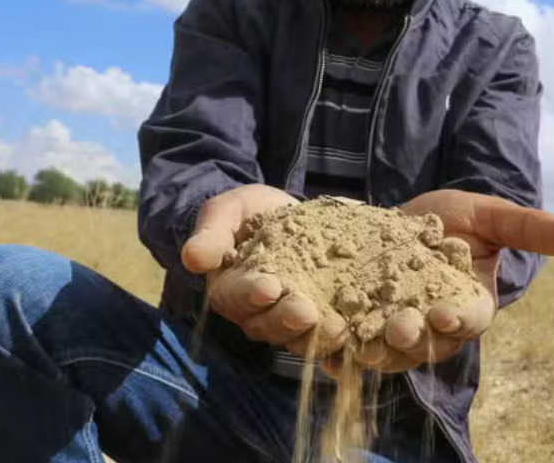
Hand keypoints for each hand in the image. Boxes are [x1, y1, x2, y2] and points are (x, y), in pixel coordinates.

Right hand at [181, 185, 347, 354]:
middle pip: (268, 326)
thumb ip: (211, 233)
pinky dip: (343, 342)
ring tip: (339, 327)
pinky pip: (328, 337)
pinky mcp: (320, 320)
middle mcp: (256, 314)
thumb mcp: (226, 212)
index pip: (234, 298)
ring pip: (298, 338)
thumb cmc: (248, 213)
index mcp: (229, 290)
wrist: (284, 215)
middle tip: (308, 312)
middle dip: (287, 320)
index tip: (269, 286)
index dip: (250, 295)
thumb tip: (192, 258)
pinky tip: (361, 337)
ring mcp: (288, 321)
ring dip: (317, 336)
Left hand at [329, 189, 553, 374]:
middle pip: (425, 344)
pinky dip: (338, 346)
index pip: (469, 321)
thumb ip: (529, 227)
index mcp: (470, 307)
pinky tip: (325, 339)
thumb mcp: (489, 215)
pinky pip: (350, 344)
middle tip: (398, 327)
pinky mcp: (358, 326)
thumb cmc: (452, 218)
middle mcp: (434, 329)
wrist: (399, 218)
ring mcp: (394, 329)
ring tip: (360, 337)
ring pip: (386, 350)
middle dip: (412, 337)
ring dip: (373, 347)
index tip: (444, 312)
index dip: (458, 320)